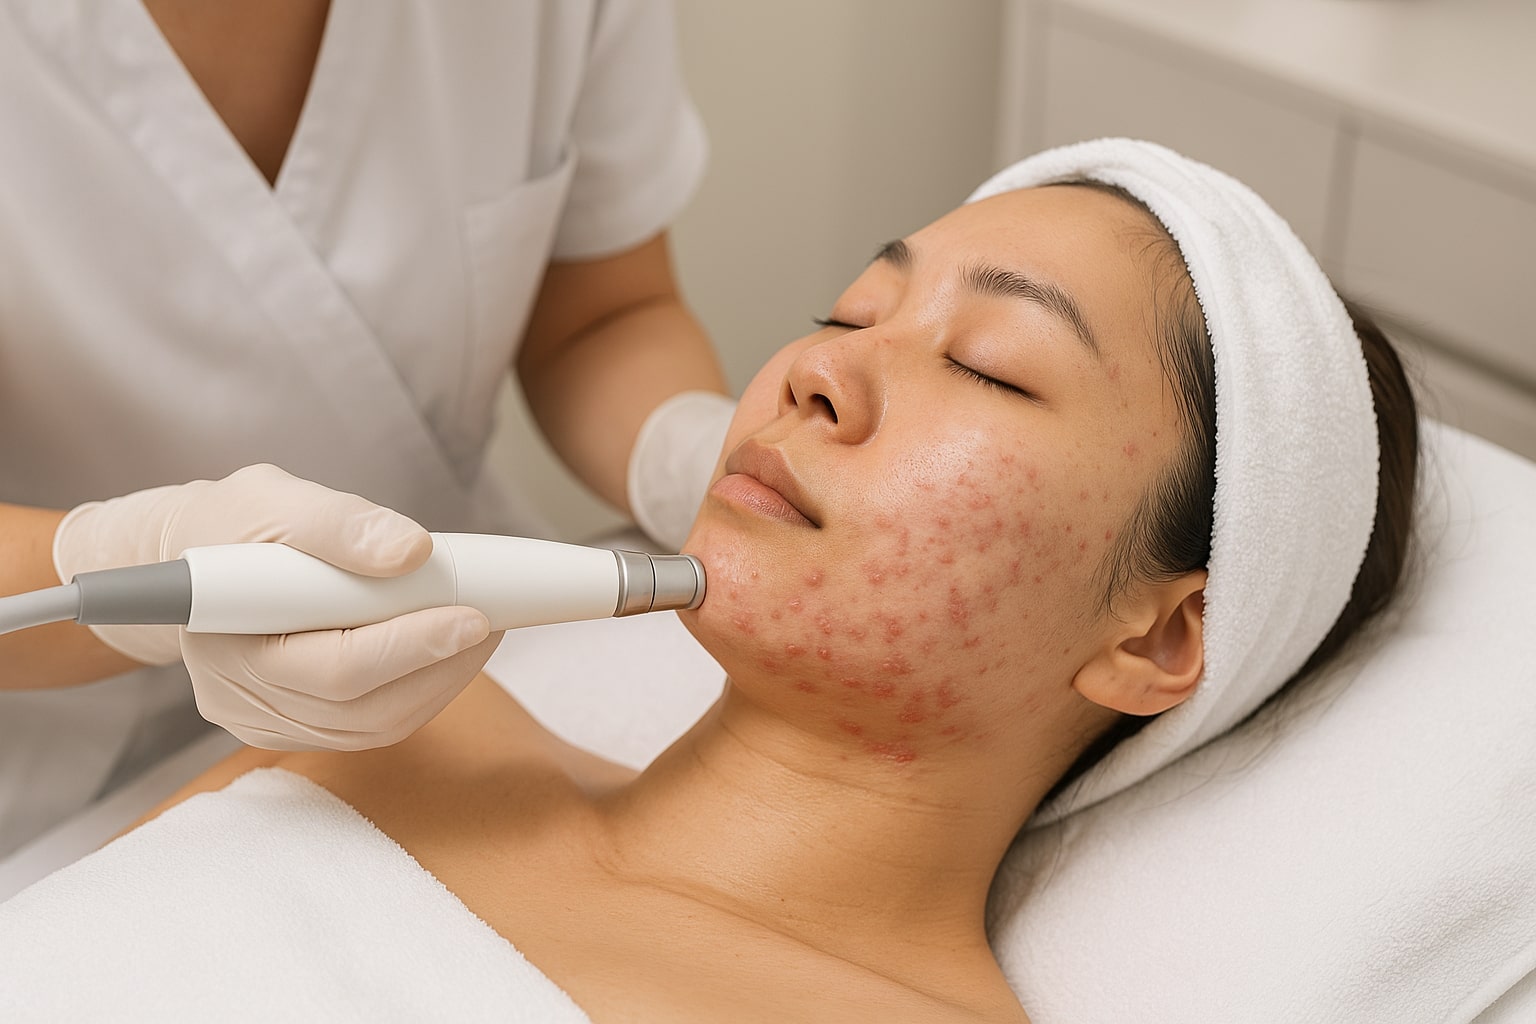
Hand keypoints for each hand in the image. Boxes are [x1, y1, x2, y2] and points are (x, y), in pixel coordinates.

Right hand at [53, 464, 500, 749]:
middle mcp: (243, 698)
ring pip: (377, 725)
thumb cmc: (232, 523)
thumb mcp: (273, 499)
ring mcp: (269, 721)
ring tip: (484, 629)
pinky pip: (372, 725)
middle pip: (364, 709)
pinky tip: (450, 649)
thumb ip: (338, 523)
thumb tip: (413, 551)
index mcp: (228, 640)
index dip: (409, 646)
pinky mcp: (296, 726)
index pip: (333, 667)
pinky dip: (423, 689)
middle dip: (442, 664)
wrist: (194, 559)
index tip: (474, 616)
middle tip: (496, 617)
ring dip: (444, 680)